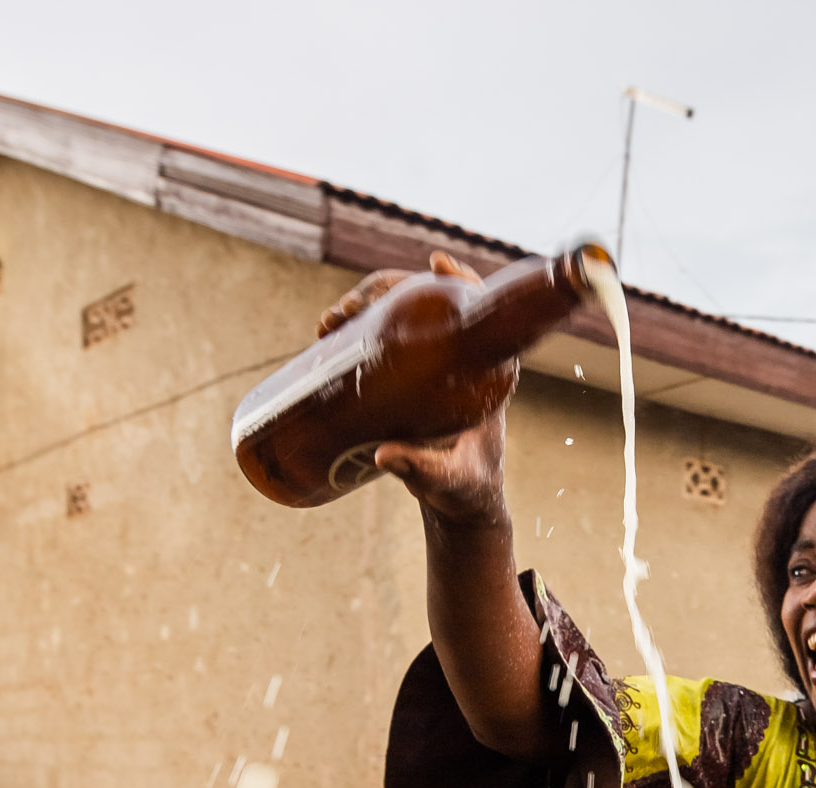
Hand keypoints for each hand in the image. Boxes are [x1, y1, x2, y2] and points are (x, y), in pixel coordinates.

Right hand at [312, 251, 509, 531]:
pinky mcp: (410, 374)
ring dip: (364, 305)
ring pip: (402, 315)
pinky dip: (358, 325)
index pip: (479, 312)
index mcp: (486, 374)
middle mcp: (461, 360)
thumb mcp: (445, 480)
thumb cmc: (465, 487)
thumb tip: (382, 456)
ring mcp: (433, 364)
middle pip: (429, 302)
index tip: (437, 264)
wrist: (460, 496)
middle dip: (384, 292)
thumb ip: (420, 470)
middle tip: (344, 312)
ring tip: (329, 323)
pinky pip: (386, 335)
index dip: (461, 280)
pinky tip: (332, 329)